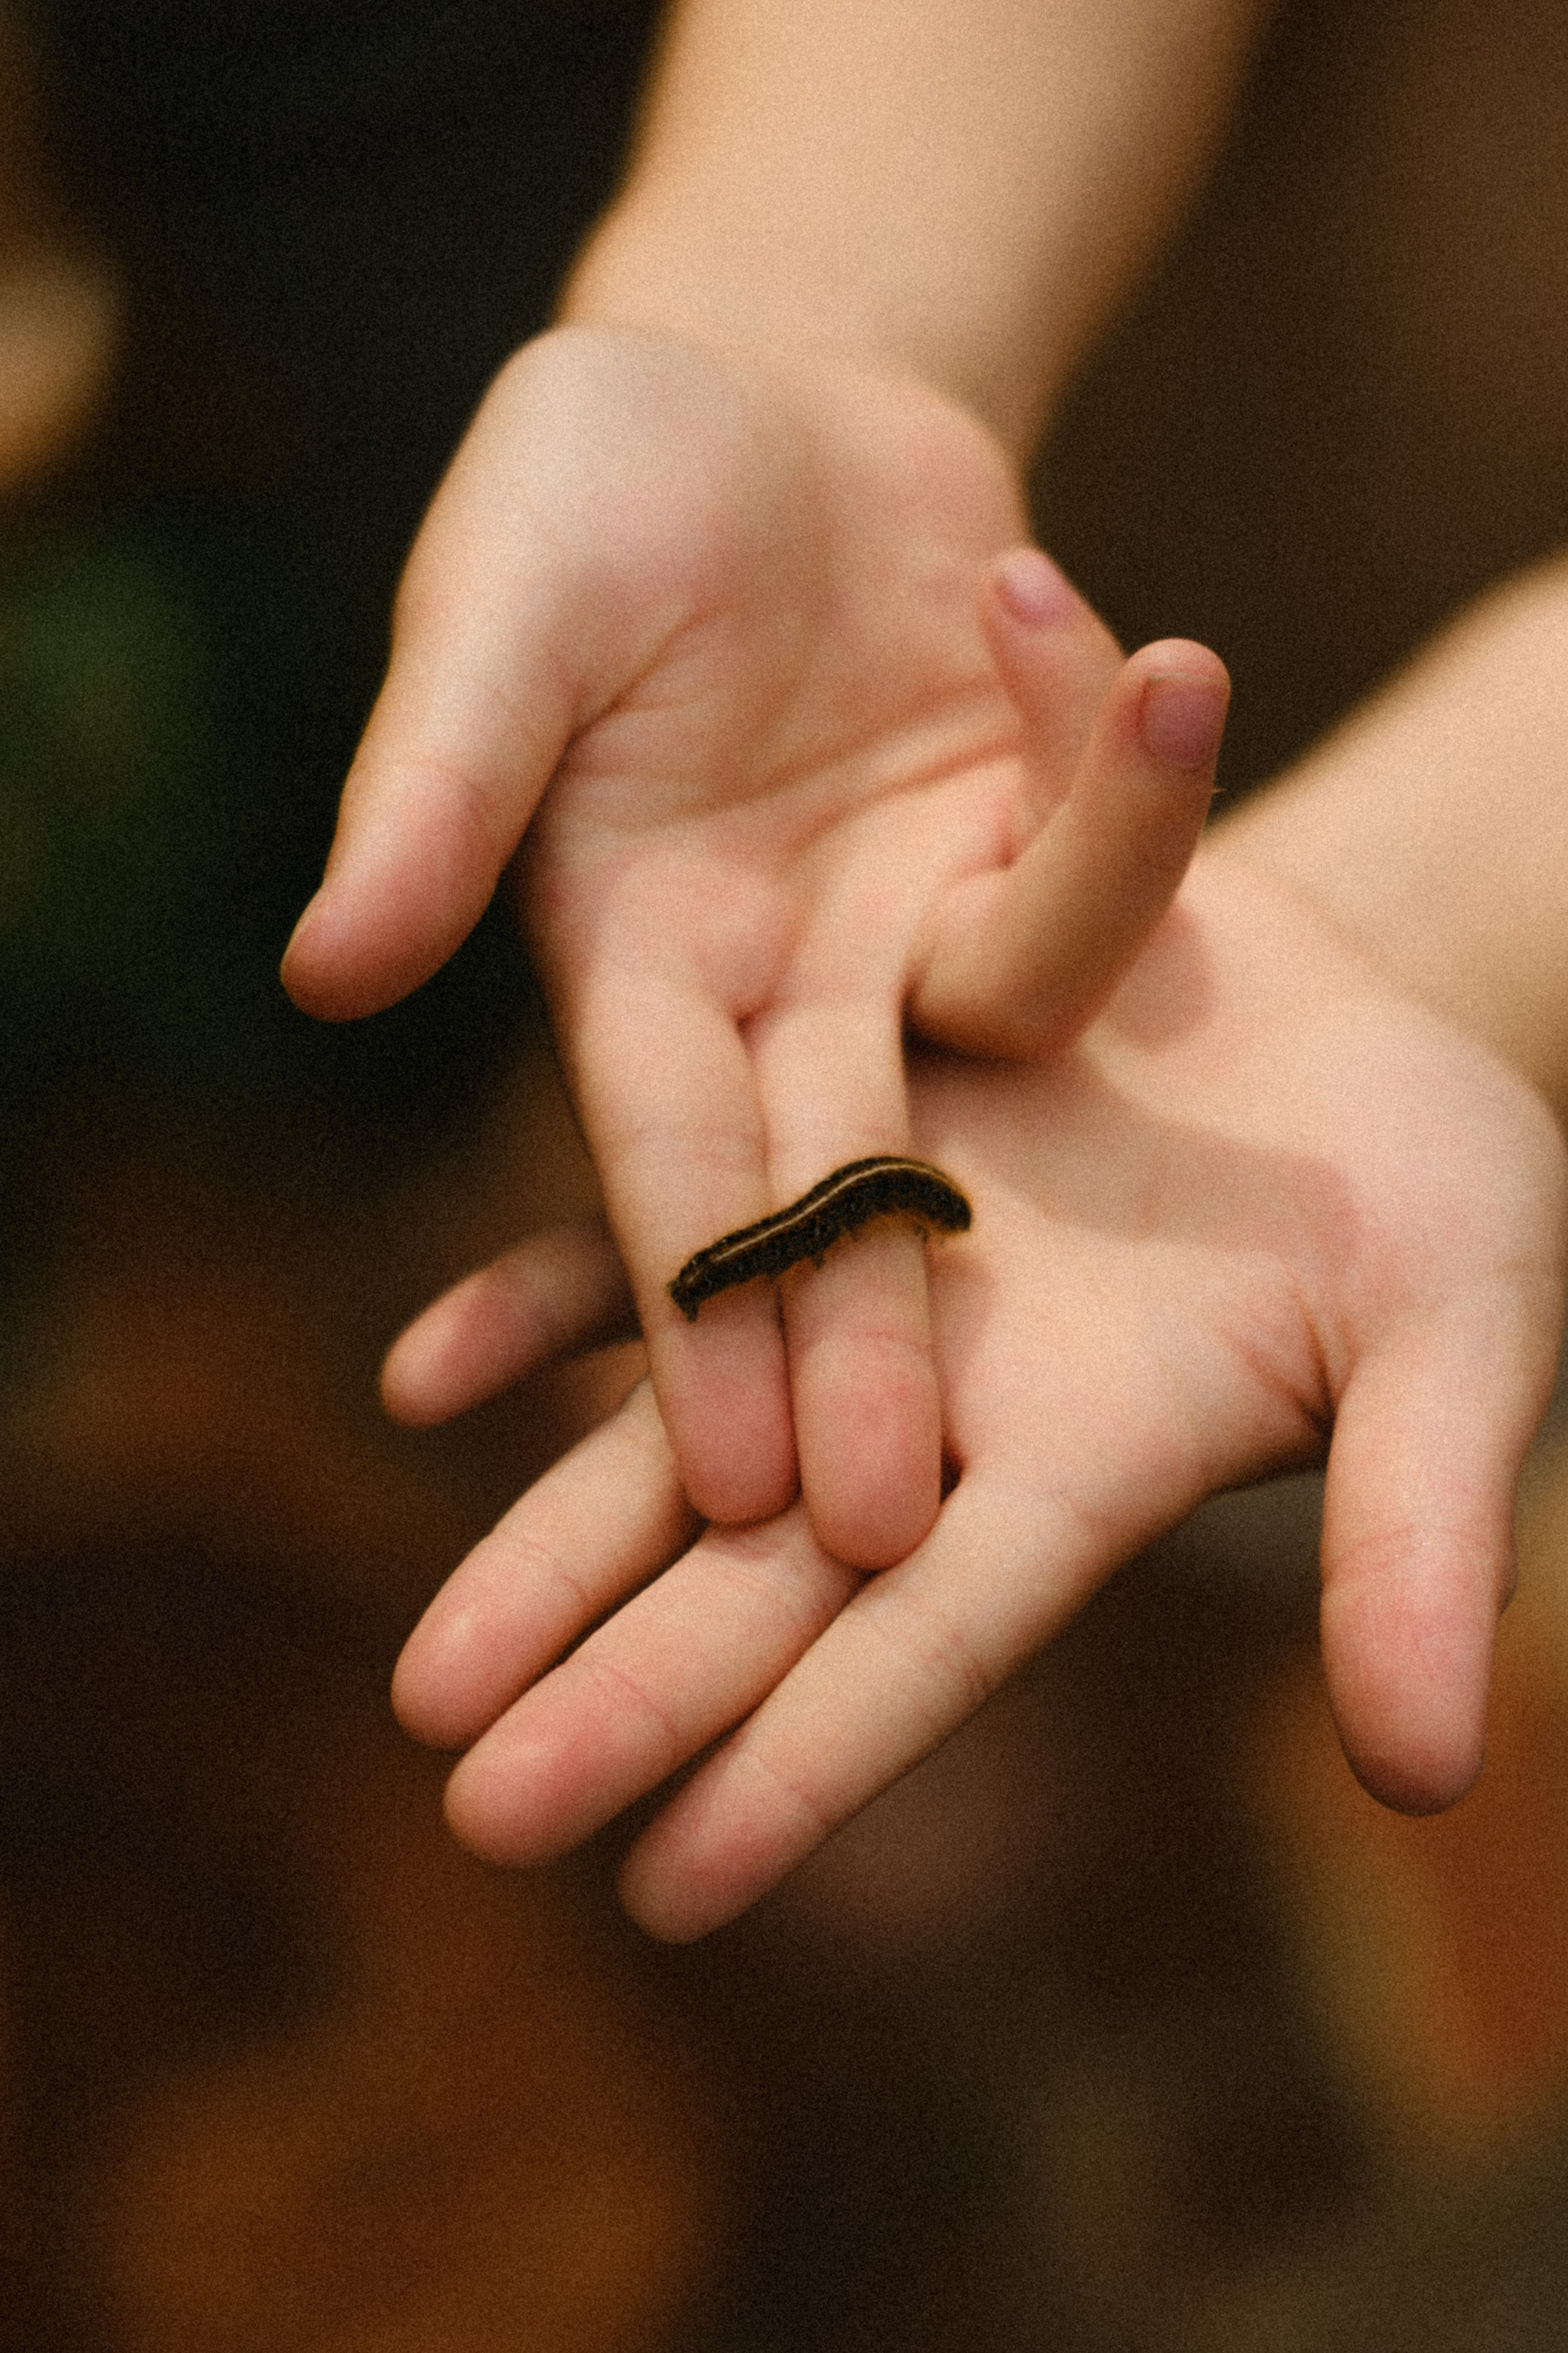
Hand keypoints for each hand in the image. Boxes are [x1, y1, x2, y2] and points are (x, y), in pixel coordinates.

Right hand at [282, 324, 1225, 1566]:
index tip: (738, 1486)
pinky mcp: (1021, 825)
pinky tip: (1101, 632)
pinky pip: (1099, 848)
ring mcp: (910, 910)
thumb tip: (322, 976)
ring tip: (1142, 791)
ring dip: (1077, 967)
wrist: (755, 388)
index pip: (668, 1162)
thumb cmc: (586, 478)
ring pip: (1001, 1024)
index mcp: (630, 952)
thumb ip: (433, 790)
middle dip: (866, 1338)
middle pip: (833, 1177)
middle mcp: (777, 972)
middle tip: (896, 1534)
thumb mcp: (498, 610)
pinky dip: (1118, 772)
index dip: (703, 1314)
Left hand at [385, 848, 1566, 1938]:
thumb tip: (1424, 1779)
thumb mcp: (1460, 1341)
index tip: (670, 1889)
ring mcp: (867, 1280)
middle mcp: (944, 1408)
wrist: (1336, 1004)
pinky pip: (660, 1228)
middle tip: (481, 1817)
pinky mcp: (821, 1140)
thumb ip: (1415, 1535)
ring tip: (425, 1691)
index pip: (931, 1640)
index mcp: (1086, 1466)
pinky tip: (423, 1372)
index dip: (812, 1760)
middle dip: (631, 1696)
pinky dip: (549, 1299)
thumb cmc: (1433, 1182)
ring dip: (548, 1547)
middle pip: (769, 1576)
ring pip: (682, 1437)